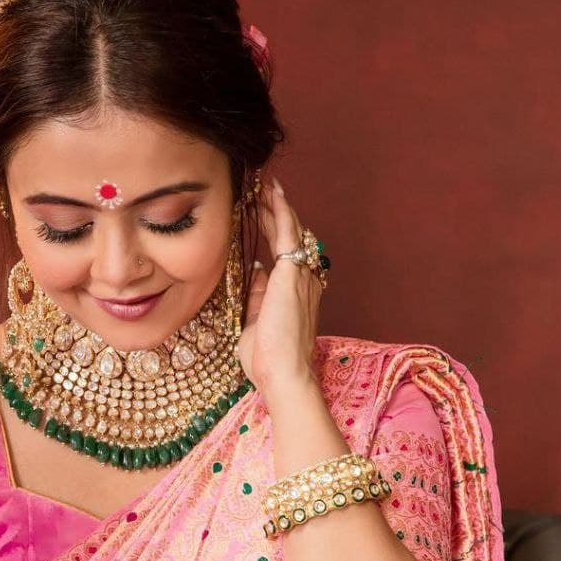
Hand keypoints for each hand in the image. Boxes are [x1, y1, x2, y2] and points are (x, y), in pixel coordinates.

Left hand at [234, 176, 322, 399]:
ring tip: (265, 186)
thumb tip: (257, 269)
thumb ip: (258, 295)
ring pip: (291, 232)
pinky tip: (271, 195)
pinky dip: (280, 212)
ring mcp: (300, 276)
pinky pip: (288, 234)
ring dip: (277, 208)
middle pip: (291, 238)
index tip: (263, 214)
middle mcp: (303, 281)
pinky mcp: (292, 274)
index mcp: (295, 294)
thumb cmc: (268, 359)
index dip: (274, 232)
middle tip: (263, 190)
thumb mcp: (256, 322)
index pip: (285, 255)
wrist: (282, 374)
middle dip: (276, 214)